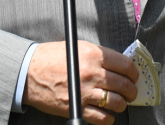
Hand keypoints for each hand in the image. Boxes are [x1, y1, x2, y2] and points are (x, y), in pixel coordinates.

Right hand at [24, 41, 138, 124]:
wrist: (30, 73)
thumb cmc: (51, 58)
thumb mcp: (77, 47)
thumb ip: (98, 55)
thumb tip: (118, 64)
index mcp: (93, 55)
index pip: (125, 64)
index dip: (134, 72)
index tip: (134, 76)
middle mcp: (91, 73)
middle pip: (123, 84)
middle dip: (132, 90)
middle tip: (131, 91)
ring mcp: (85, 92)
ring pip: (116, 102)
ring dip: (122, 104)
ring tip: (121, 102)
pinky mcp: (78, 108)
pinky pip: (102, 118)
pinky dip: (109, 118)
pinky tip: (108, 114)